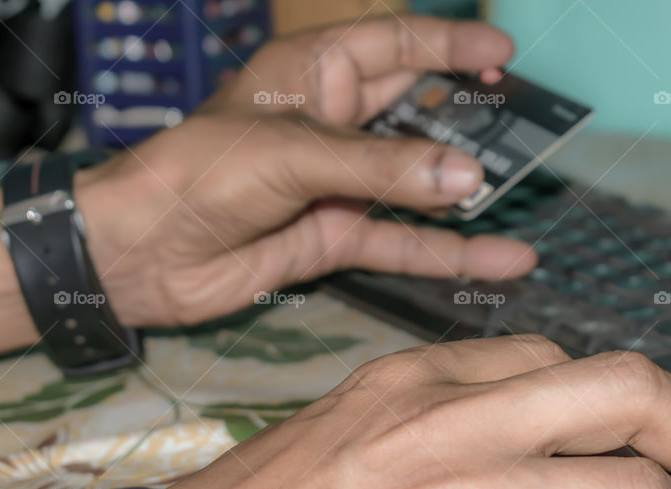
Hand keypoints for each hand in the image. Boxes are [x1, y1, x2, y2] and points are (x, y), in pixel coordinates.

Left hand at [72, 16, 533, 326]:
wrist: (141, 255)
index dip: (449, 46)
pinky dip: (449, 254)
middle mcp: (333, 124)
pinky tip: (499, 261)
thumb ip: (381, 167)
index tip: (503, 55)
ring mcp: (338, 184)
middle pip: (417, 114)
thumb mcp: (294, 153)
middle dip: (470, 121)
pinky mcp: (336, 237)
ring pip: (417, 183)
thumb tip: (468, 177)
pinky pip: (403, 243)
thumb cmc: (201, 174)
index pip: (396, 45)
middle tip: (529, 129)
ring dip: (467, 194)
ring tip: (528, 199)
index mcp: (314, 74)